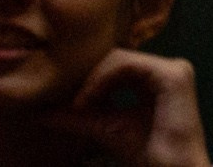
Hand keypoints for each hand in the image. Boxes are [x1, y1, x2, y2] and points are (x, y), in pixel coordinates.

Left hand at [41, 49, 211, 166]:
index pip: (114, 64)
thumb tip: (39, 113)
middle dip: (86, 76)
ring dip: (90, 80)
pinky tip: (86, 101)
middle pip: (115, 58)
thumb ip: (77, 118)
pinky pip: (127, 66)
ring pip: (118, 58)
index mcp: (155, 78)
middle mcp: (166, 68)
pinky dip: (101, 80)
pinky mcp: (172, 75)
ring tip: (76, 106)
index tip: (61, 96)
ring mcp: (173, 69)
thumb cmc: (145, 155)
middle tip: (62, 98)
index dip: (86, 76)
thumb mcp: (104, 129)